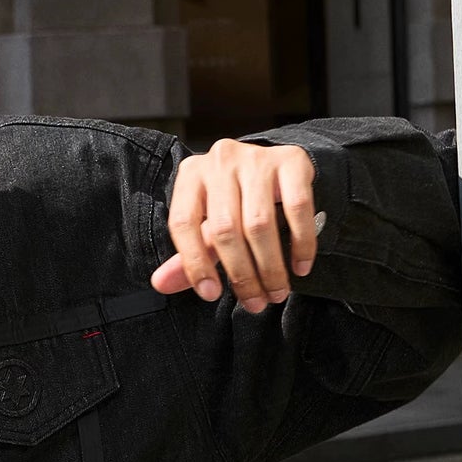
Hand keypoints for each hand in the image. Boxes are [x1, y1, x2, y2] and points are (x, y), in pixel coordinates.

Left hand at [150, 139, 316, 312]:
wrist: (273, 166)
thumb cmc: (233, 203)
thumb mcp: (206, 226)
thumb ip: (187, 256)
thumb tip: (160, 284)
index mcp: (190, 176)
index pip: (183, 223)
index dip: (195, 264)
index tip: (211, 295)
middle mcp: (220, 161)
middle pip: (225, 229)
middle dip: (241, 275)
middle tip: (256, 303)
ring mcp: (256, 158)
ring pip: (259, 223)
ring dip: (270, 266)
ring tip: (276, 292)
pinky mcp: (292, 160)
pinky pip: (297, 207)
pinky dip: (301, 243)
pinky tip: (300, 267)